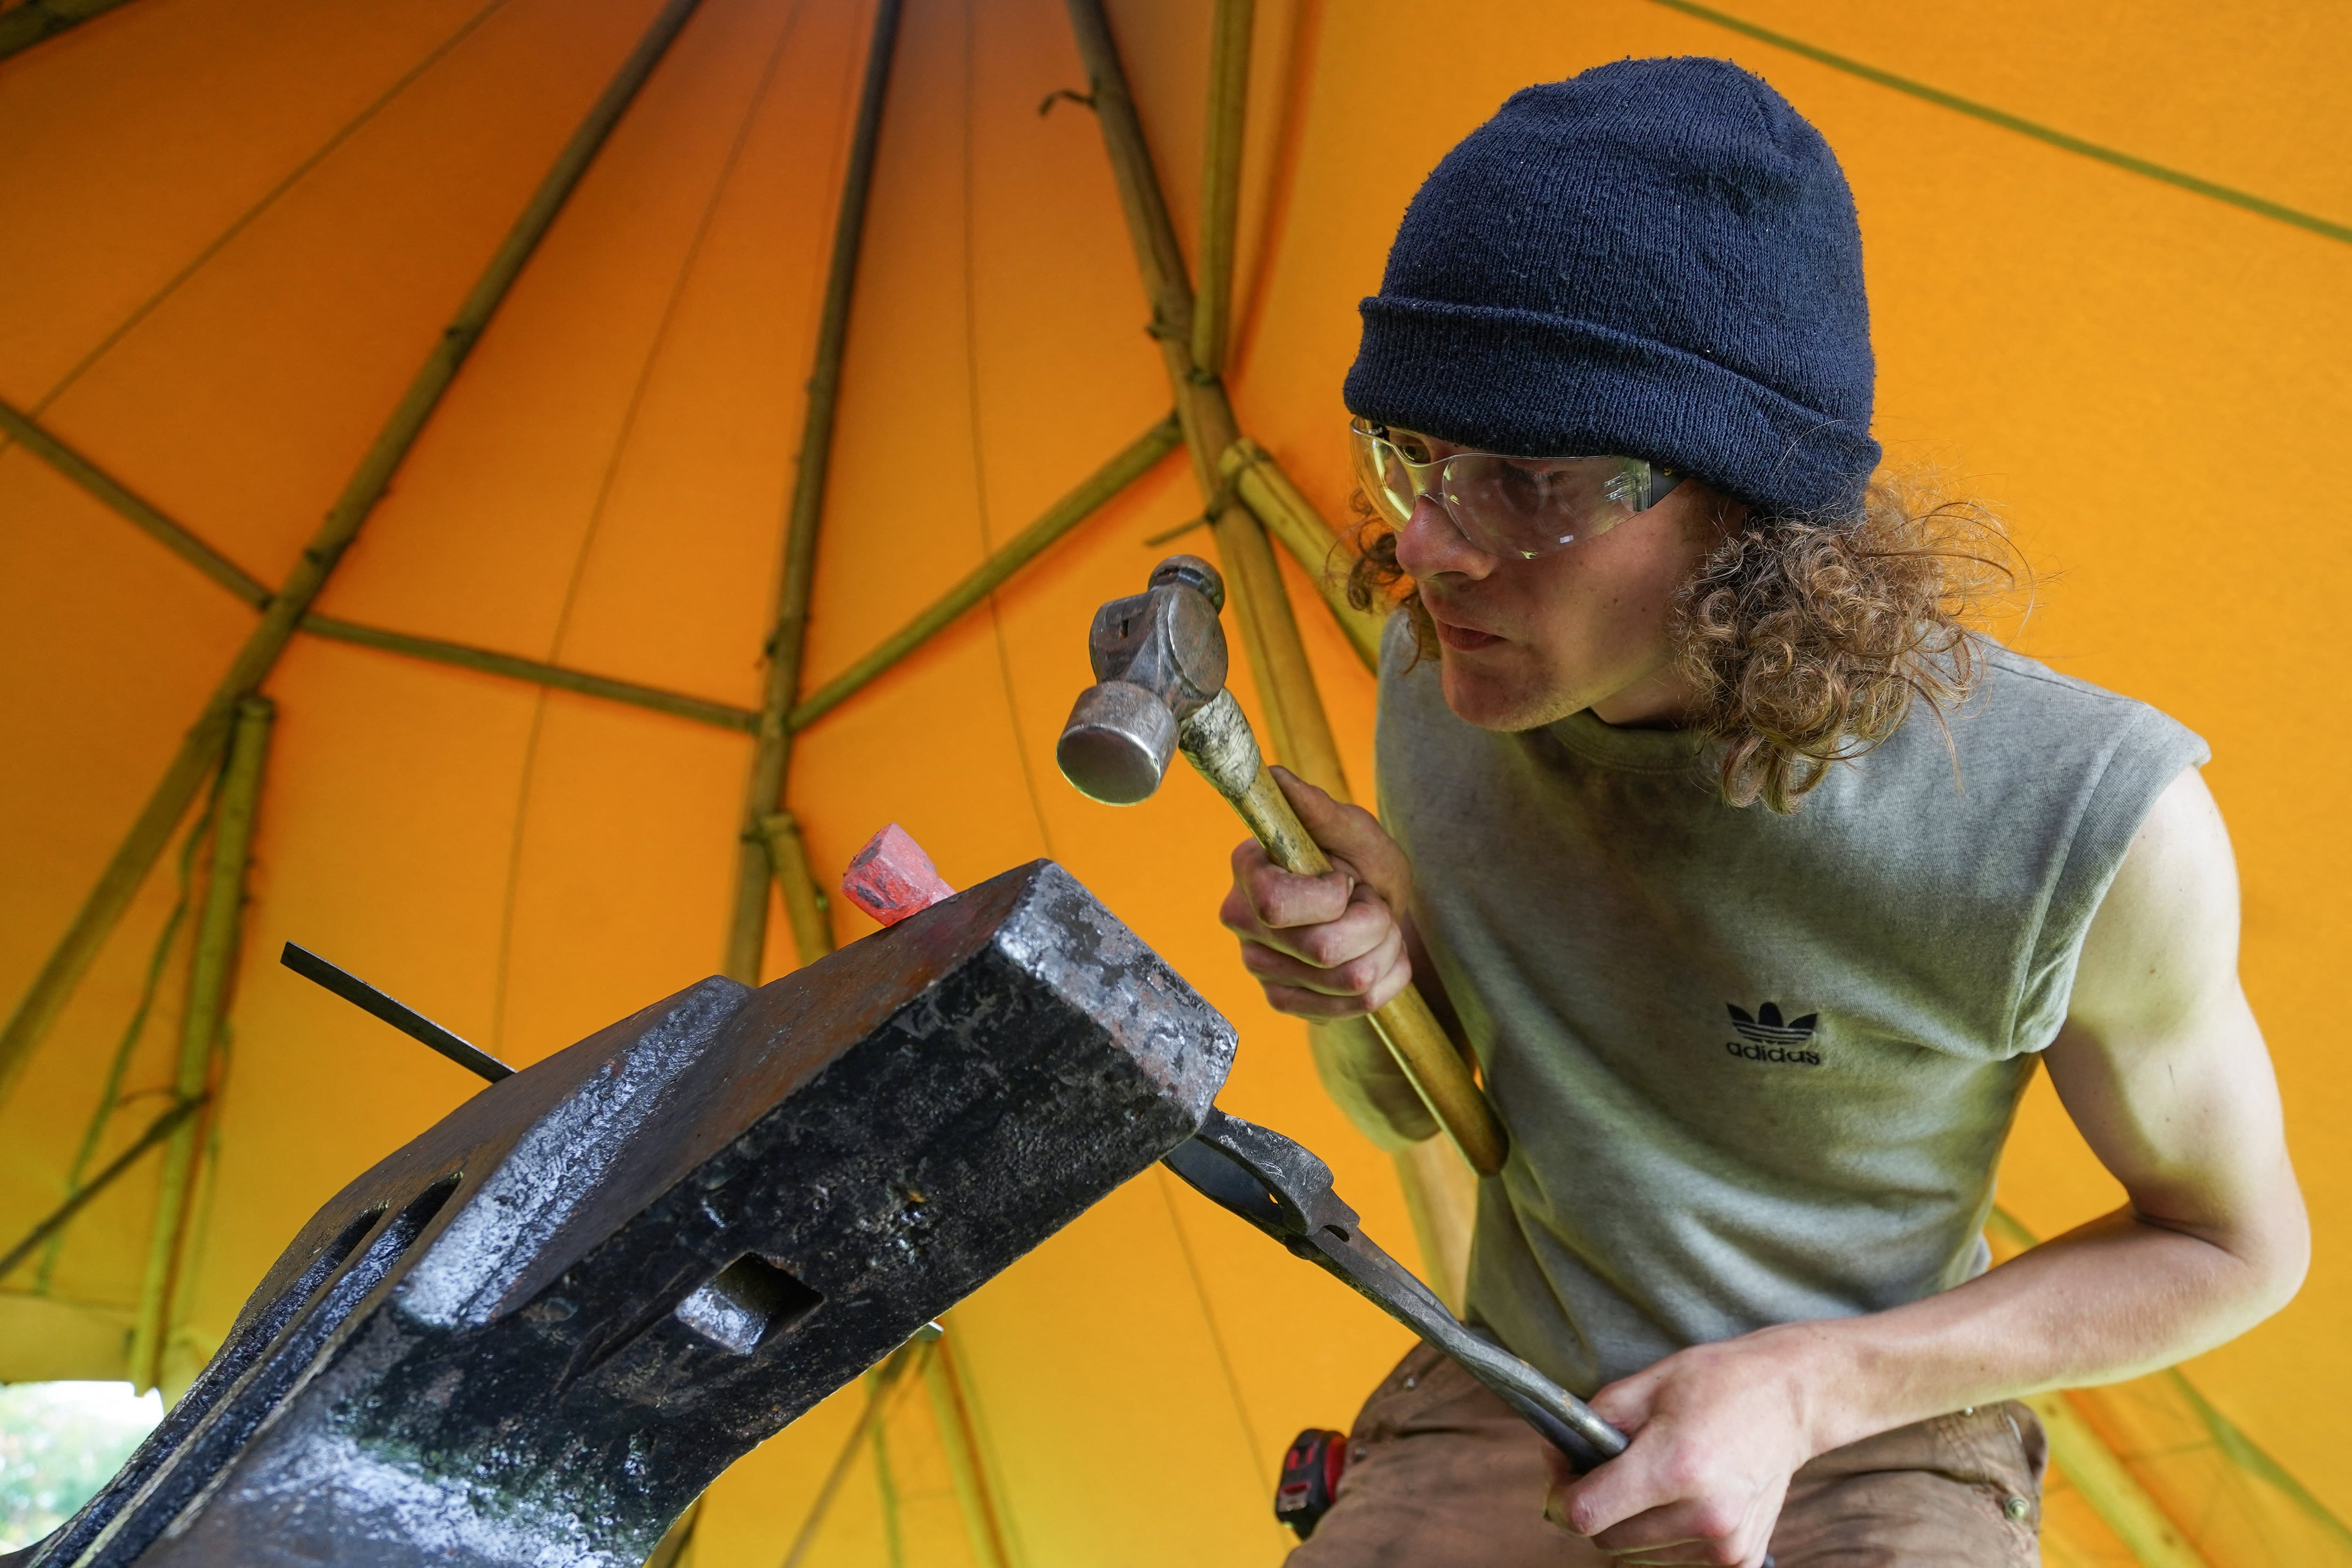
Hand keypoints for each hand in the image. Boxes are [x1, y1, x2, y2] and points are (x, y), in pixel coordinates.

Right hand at [1217, 768, 1414, 1020]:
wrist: (1373, 911)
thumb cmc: (1360, 865)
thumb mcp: (1355, 834)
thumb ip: (1320, 810)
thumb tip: (1275, 776)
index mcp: (1249, 871)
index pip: (1275, 904)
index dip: (1328, 897)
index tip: (1343, 880)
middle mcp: (1242, 921)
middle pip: (1322, 950)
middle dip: (1373, 924)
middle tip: (1368, 903)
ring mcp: (1260, 967)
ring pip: (1349, 981)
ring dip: (1385, 949)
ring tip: (1375, 928)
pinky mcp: (1283, 1001)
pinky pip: (1358, 1007)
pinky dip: (1388, 978)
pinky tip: (1375, 955)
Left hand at [1543, 1331, 1827, 1565]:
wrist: (1791, 1401)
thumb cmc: (1718, 1384)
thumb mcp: (1647, 1384)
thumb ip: (1591, 1422)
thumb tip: (1554, 1460)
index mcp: (1674, 1466)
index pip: (1585, 1514)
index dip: (1561, 1497)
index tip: (1566, 1478)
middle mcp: (1704, 1515)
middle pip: (1607, 1541)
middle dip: (1596, 1508)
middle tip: (1608, 1472)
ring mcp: (1726, 1545)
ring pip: (1636, 1557)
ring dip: (1631, 1526)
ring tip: (1653, 1482)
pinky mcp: (1742, 1561)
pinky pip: (1673, 1564)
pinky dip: (1663, 1540)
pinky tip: (1681, 1502)